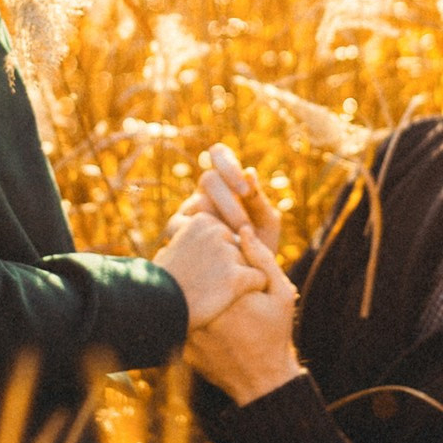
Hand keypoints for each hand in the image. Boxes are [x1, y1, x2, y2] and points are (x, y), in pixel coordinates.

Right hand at [153, 210, 267, 329]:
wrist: (158, 310)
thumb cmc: (167, 283)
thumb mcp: (178, 248)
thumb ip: (202, 237)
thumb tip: (232, 232)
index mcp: (203, 220)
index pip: (229, 237)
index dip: (218, 258)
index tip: (198, 270)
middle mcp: (217, 231)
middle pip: (242, 250)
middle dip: (232, 268)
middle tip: (206, 283)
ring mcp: (227, 254)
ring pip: (252, 265)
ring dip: (239, 281)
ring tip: (213, 292)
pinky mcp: (236, 276)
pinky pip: (260, 279)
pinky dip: (251, 291)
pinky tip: (230, 299)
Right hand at [162, 144, 281, 252]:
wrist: (244, 288)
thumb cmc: (258, 251)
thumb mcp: (265, 226)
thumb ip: (259, 202)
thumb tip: (250, 171)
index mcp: (226, 184)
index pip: (218, 154)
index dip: (228, 165)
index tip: (244, 191)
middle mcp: (203, 194)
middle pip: (208, 179)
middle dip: (229, 204)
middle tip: (244, 228)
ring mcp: (187, 214)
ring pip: (197, 206)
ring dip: (221, 226)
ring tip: (238, 249)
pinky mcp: (177, 235)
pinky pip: (183, 229)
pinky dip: (205, 243)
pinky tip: (220, 258)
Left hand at [185, 227, 301, 406]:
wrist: (260, 380)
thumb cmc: (274, 334)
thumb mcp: (281, 294)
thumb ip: (264, 260)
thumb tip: (243, 230)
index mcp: (233, 293)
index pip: (215, 255)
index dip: (222, 251)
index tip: (229, 254)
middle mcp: (208, 310)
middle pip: (195, 271)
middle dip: (203, 266)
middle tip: (215, 268)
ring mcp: (192, 328)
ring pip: (182, 291)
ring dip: (189, 283)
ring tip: (204, 286)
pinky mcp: (182, 341)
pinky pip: (176, 313)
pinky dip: (182, 305)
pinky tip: (196, 305)